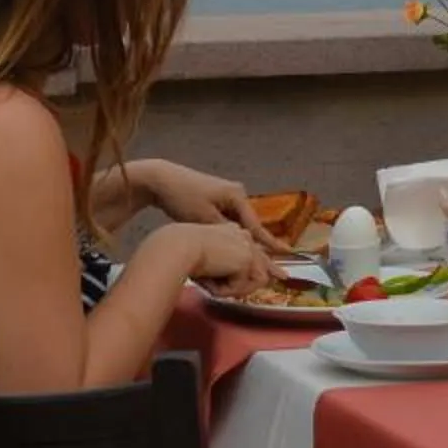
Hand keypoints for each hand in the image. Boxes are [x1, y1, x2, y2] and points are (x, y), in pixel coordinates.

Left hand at [136, 161, 295, 254]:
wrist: (160, 180)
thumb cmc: (182, 198)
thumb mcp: (204, 218)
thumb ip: (225, 232)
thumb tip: (243, 245)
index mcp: (237, 196)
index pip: (256, 226)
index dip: (270, 244)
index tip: (287, 255)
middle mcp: (237, 195)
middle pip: (252, 227)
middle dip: (264, 248)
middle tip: (279, 267)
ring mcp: (227, 198)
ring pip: (241, 227)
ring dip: (249, 244)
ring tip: (264, 262)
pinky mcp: (216, 202)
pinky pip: (231, 223)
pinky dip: (235, 237)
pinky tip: (241, 249)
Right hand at [155, 221, 270, 291]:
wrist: (178, 247)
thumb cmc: (181, 253)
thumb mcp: (207, 260)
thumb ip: (224, 268)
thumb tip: (238, 288)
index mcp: (233, 231)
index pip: (254, 251)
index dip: (265, 265)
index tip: (279, 275)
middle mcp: (243, 235)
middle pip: (262, 267)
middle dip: (257, 282)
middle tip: (271, 283)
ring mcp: (247, 246)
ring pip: (253, 282)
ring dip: (231, 289)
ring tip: (213, 286)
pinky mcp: (247, 259)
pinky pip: (240, 288)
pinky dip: (225, 291)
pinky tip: (212, 281)